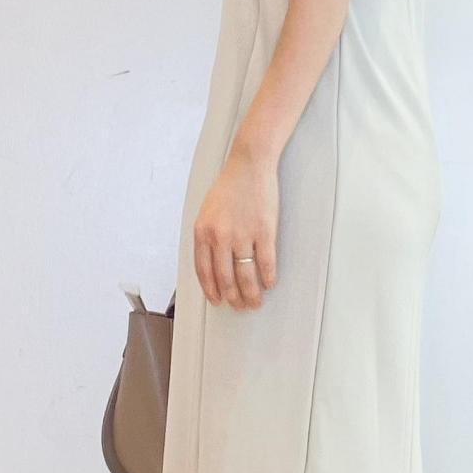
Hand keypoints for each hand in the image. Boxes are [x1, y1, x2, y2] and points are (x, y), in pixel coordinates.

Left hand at [194, 143, 279, 310]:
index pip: (204, 271)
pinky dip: (268, 277)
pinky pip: (266, 262)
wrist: (249, 166)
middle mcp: (221, 237)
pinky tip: (269, 284)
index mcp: (203, 232)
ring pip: (246, 275)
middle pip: (226, 278)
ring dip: (251, 293)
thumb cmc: (228, 188)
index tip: (218, 301)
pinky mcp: (264, 231)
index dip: (211, 290)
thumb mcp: (207, 212)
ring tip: (255, 302)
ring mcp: (243, 235)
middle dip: (233, 298)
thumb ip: (207, 238)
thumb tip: (213, 266)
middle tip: (240, 307)